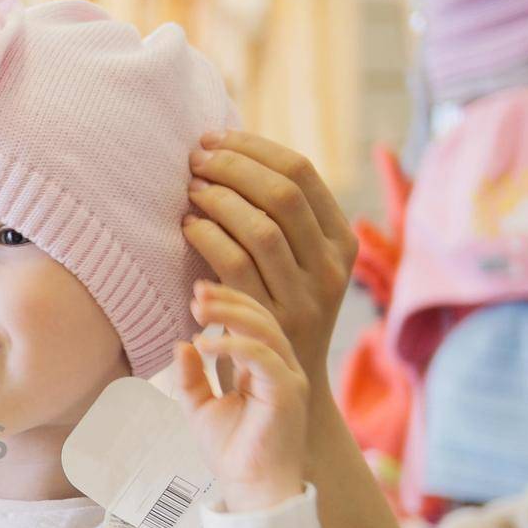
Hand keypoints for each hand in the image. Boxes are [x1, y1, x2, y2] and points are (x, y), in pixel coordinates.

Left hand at [174, 282, 309, 513]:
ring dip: (230, 313)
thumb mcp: (199, 407)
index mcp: (264, 367)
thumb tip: (181, 343)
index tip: (196, 291)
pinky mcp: (287, 392)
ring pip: (266, 330)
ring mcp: (288, 378)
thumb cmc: (231, 452)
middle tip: (196, 292)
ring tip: (198, 307)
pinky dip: (233, 344)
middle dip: (228, 299)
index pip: (252, 321)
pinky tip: (205, 342)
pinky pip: (263, 356)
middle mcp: (281, 367)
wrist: (252, 489)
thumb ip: (191, 375)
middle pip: (262, 317)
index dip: (227, 302)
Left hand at [182, 130, 359, 379]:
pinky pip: (236, 265)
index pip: (302, 172)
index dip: (254, 147)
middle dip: (233, 167)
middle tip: (194, 159)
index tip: (214, 138)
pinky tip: (186, 226)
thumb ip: (277, 220)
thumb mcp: (294, 266)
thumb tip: (229, 154)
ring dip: (220, 199)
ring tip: (190, 189)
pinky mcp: (272, 322)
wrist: (288, 390)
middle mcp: (330, 266)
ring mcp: (305, 296)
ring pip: (262, 227)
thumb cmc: (275, 313)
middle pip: (283, 193)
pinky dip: (208, 236)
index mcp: (340, 240)